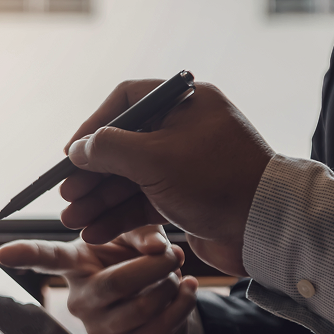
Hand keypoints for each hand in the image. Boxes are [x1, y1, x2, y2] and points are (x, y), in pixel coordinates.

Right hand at [0, 226, 197, 333]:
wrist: (158, 298)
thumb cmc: (137, 259)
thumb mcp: (137, 236)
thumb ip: (144, 232)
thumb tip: (158, 248)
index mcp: (75, 265)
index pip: (47, 259)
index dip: (25, 254)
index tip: (2, 253)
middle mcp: (78, 301)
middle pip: (116, 283)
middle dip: (155, 266)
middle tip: (174, 253)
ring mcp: (99, 331)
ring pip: (144, 306)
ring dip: (172, 286)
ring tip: (176, 274)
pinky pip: (161, 329)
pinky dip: (183, 306)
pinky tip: (185, 291)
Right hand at [59, 79, 273, 276]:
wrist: (267, 227)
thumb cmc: (216, 181)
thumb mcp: (154, 159)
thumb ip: (109, 149)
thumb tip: (78, 148)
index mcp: (184, 104)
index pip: (125, 102)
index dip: (93, 127)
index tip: (70, 153)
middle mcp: (183, 130)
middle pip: (121, 146)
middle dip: (90, 175)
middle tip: (66, 195)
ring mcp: (184, 165)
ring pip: (128, 178)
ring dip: (98, 201)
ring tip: (73, 221)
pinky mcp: (184, 197)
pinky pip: (142, 202)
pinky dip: (118, 216)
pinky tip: (95, 232)